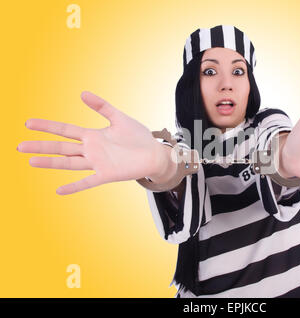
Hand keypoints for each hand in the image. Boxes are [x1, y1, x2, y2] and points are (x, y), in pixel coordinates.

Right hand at [18, 92, 164, 194]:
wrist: (154, 153)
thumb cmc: (137, 137)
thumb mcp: (119, 118)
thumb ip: (102, 106)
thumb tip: (82, 93)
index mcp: (93, 136)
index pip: (65, 130)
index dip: (47, 126)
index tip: (28, 123)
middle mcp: (91, 150)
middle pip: (61, 148)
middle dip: (41, 146)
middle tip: (19, 145)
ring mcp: (97, 163)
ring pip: (69, 163)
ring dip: (51, 162)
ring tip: (31, 161)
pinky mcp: (107, 174)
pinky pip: (88, 182)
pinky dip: (74, 186)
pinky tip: (60, 190)